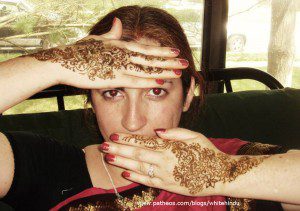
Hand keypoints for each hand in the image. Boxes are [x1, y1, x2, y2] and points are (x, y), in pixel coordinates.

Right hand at [24, 18, 187, 88]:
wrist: (62, 62)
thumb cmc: (78, 51)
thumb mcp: (96, 39)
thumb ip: (112, 34)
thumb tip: (120, 23)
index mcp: (120, 45)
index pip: (146, 48)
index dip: (161, 50)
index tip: (175, 51)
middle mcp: (122, 54)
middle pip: (151, 58)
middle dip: (169, 61)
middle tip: (185, 62)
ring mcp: (118, 65)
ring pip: (146, 68)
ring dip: (164, 70)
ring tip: (179, 72)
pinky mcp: (112, 78)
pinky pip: (135, 80)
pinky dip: (149, 81)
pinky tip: (161, 81)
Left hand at [99, 128, 268, 196]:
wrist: (219, 174)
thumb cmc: (207, 152)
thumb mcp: (194, 136)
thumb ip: (175, 133)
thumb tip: (157, 131)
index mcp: (170, 147)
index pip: (143, 141)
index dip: (127, 138)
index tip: (114, 135)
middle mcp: (164, 161)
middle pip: (136, 153)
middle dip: (118, 149)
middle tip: (103, 145)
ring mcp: (164, 175)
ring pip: (138, 167)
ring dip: (122, 161)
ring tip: (108, 157)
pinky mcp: (167, 186)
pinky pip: (148, 181)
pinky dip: (135, 177)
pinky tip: (125, 172)